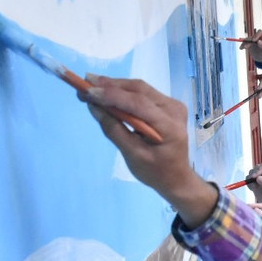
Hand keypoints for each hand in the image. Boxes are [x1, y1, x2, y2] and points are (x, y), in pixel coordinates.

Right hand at [81, 77, 217, 225]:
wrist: (177, 178)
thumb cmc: (155, 172)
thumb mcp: (132, 155)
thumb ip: (114, 130)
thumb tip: (94, 107)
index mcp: (169, 125)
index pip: (138, 103)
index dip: (112, 95)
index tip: (88, 91)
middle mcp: (174, 109)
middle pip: (139, 90)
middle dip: (110, 85)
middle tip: (84, 82)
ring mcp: (173, 105)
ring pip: (140, 89)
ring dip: (115, 86)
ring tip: (91, 85)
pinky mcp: (167, 105)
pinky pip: (143, 94)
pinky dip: (124, 92)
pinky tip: (107, 91)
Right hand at [244, 28, 261, 63]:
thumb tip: (258, 41)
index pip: (260, 32)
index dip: (256, 35)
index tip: (253, 40)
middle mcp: (258, 37)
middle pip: (252, 36)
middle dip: (248, 41)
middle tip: (246, 46)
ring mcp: (253, 40)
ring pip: (247, 39)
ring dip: (244, 43)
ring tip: (242, 47)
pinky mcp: (249, 43)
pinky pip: (245, 43)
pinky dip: (242, 45)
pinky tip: (241, 48)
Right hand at [245, 164, 261, 206]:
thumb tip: (259, 178)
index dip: (259, 170)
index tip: (255, 177)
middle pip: (257, 168)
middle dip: (253, 174)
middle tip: (252, 181)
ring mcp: (260, 177)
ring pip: (251, 173)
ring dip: (250, 179)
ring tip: (254, 187)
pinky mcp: (255, 182)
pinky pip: (248, 179)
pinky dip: (248, 184)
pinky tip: (253, 189)